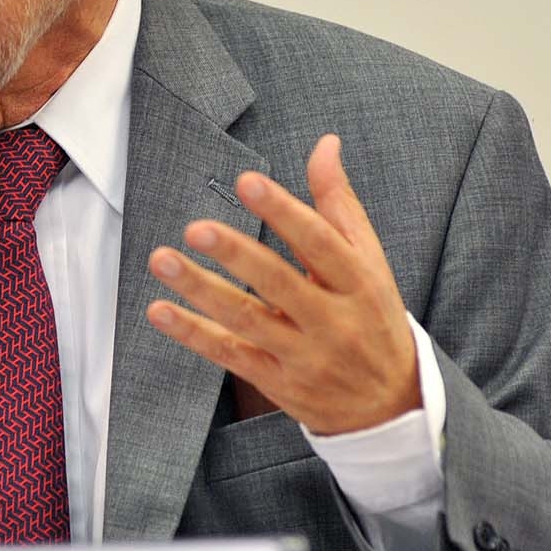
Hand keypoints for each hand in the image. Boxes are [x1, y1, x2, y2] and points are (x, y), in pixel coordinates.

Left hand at [145, 135, 419, 434]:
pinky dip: (194, 333)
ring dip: (200, 290)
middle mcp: (333, 321)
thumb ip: (339, 204)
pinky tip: (161, 310)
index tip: (247, 182)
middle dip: (235, 254)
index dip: (283, 212)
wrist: (390, 405)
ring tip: (162, 260)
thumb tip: (325, 144)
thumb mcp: (369, 261)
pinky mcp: (278, 383)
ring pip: (246, 320)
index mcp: (360, 283)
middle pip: (279, 283)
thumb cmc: (372, 317)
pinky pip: (231, 355)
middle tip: (195, 227)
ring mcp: (304, 356)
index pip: (320, 242)